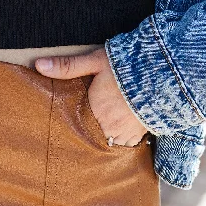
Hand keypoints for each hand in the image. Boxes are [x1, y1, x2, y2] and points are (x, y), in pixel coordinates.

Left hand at [35, 48, 149, 146]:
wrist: (167, 73)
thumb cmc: (128, 65)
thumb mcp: (96, 61)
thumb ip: (67, 65)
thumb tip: (38, 65)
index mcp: (95, 109)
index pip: (73, 123)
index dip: (69, 121)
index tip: (63, 119)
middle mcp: (108, 126)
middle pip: (88, 134)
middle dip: (84, 129)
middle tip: (79, 124)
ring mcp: (125, 134)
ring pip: (104, 141)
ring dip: (100, 134)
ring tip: (96, 127)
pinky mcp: (139, 137)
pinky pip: (122, 145)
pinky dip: (117, 138)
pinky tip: (114, 129)